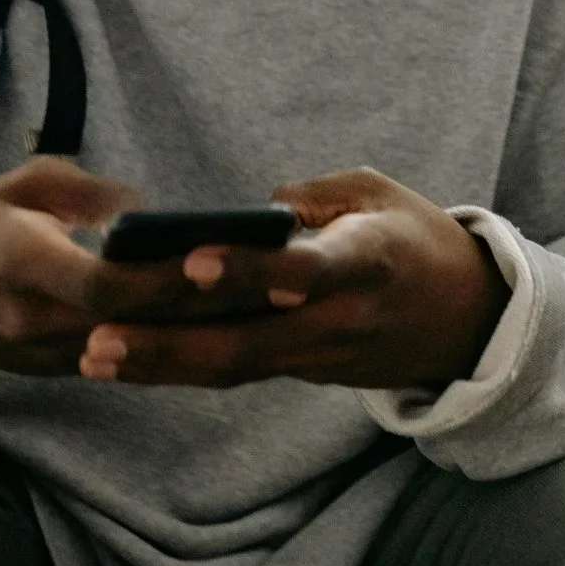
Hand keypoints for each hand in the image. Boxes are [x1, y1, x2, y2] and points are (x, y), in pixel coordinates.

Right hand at [0, 158, 260, 374]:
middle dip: (211, 307)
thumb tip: (144, 210)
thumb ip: (81, 191)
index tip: (214, 258)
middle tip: (286, 283)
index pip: (100, 285)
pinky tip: (248, 327)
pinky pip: (138, 360)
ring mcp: (56, 355)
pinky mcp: (72, 371)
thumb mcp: (20, 186)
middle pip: (140, 322)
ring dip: (213, 330)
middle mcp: (40, 321)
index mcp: (23, 265)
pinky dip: (188, 344)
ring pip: (147, 349)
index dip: (158, 279)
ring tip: (285, 303)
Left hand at [80, 168, 512, 391]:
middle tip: (99, 338)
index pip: (305, 270)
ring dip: (162, 366)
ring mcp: (321, 355)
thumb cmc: (418, 240)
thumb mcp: (381, 193)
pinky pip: (239, 371)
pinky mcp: (306, 371)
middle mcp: (340, 319)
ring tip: (94, 357)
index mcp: (368, 260)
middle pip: (249, 341)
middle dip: (170, 343)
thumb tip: (260, 209)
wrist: (470, 321)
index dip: (250, 270)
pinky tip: (124, 359)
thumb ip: (318, 196)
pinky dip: (182, 366)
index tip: (193, 263)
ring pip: (235, 368)